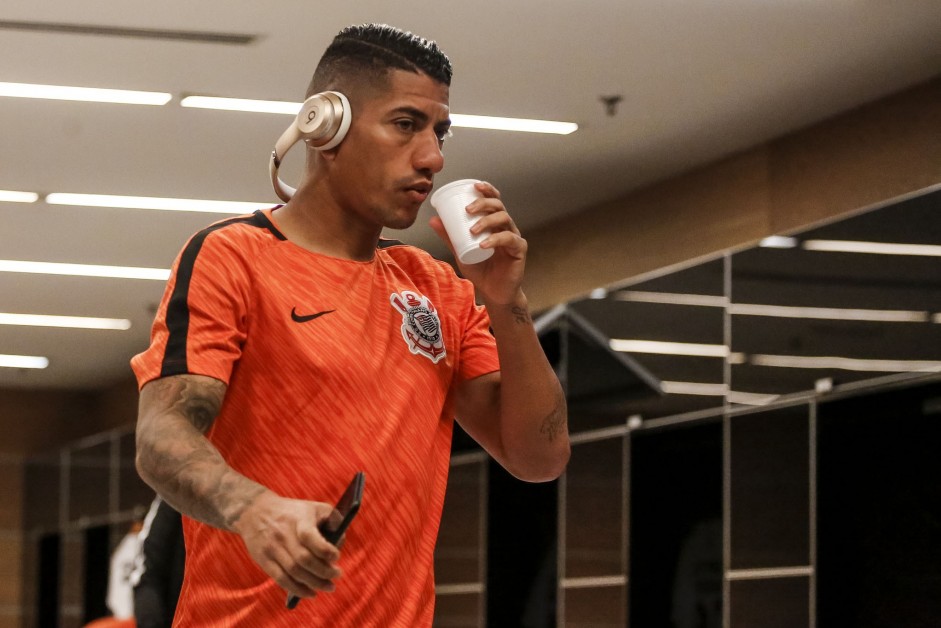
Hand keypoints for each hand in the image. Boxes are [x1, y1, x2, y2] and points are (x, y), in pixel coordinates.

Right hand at [231, 491, 342, 599]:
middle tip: (337, 575)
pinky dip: (297, 589)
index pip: (309, 536)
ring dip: (314, 583)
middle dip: (324, 571)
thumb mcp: (313, 506)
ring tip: (329, 587)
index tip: (336, 556)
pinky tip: (311, 593)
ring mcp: (272, 548)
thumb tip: (340, 542)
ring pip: (294, 572)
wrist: (255, 510)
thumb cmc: (293, 511)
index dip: (325, 550)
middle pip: (304, 559)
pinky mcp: (264, 560)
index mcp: (298, 518)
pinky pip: (281, 579)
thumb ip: (332, 518)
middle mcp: (283, 534)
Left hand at [429, 181, 526, 305]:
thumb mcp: (460, 251)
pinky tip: (484, 244)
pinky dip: (496, 239)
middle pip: (499, 206)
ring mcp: (514, 237)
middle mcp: (506, 227)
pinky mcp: (519, 250)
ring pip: (504, 219)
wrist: (494, 293)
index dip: (487, 189)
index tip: (475, 185)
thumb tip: (434, 219)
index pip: (494, 200)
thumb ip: (449, 237)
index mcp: (494, 223)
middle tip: (468, 210)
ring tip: (472, 229)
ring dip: (487, 221)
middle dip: (483, 203)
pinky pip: (509, 239)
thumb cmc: (480, 270)